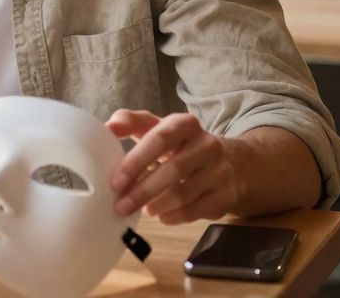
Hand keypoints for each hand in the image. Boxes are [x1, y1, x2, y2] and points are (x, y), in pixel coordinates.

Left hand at [105, 110, 240, 225]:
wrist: (229, 163)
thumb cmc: (179, 145)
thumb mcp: (157, 127)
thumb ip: (131, 122)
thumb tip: (110, 127)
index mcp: (186, 124)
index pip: (160, 139)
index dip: (136, 161)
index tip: (116, 182)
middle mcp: (208, 144)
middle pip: (173, 170)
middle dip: (143, 191)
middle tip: (121, 206)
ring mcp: (220, 171)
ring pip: (185, 193)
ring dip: (157, 205)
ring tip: (142, 210)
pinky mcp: (226, 195)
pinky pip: (197, 210)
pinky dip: (174, 216)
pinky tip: (161, 216)